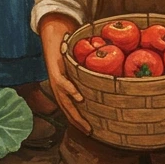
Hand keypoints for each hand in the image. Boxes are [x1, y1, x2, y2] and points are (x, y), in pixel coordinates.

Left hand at [39, 15, 90, 133]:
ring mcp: (55, 79)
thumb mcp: (79, 61)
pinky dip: (70, 90)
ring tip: (85, 123)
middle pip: (67, 109)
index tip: (91, 130)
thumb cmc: (69, 46)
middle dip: (78, 121)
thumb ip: (89, 69)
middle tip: (90, 131)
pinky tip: (78, 97)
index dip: (78, 119)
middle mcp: (58, 86)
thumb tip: (110, 72)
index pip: (70, 107)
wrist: (54, 32)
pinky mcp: (54, 70)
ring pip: (64, 100)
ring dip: (74, 112)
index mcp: (64, 87)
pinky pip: (62, 83)